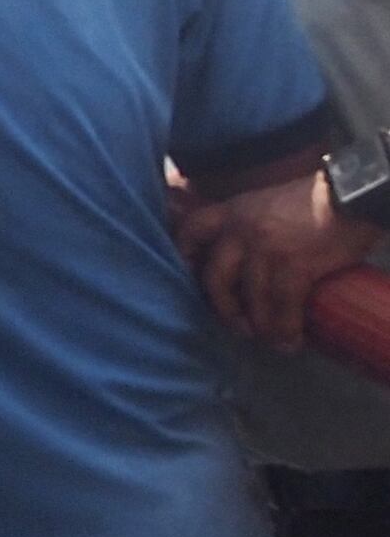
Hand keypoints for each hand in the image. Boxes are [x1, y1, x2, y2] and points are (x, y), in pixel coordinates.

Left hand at [179, 168, 373, 347]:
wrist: (352, 195)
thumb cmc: (313, 201)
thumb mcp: (266, 203)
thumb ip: (247, 225)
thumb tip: (240, 260)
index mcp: (232, 211)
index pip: (190, 232)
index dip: (182, 259)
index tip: (186, 281)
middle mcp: (241, 230)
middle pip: (215, 278)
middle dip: (224, 309)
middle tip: (238, 326)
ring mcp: (266, 248)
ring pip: (251, 297)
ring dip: (260, 326)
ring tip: (271, 340)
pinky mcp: (295, 264)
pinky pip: (282, 305)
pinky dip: (286, 328)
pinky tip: (292, 341)